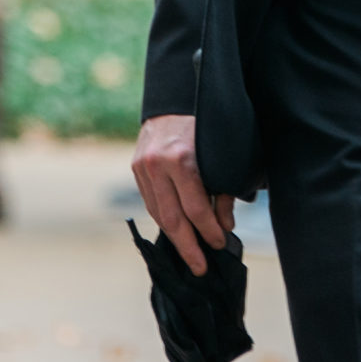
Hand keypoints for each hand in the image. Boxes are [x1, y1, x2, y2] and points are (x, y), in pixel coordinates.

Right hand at [132, 114, 234, 277]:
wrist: (177, 94)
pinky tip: (176, 230)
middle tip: (200, 267)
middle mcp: (157, 164)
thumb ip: (223, 189)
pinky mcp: (135, 167)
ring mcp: (142, 166)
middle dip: (188, 246)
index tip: (219, 245)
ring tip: (190, 254)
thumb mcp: (222, 152)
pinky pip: (150, 201)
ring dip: (175, 236)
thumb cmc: (208, 121)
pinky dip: (164, 218)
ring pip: (158, 213)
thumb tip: (224, 225)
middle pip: (172, 218)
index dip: (208, 230)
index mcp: (181, 158)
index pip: (195, 207)